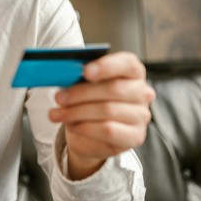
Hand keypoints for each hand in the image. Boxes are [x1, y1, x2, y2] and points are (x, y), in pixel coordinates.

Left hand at [48, 51, 155, 179]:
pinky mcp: (135, 137)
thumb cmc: (87, 102)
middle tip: (59, 98)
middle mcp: (141, 93)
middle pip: (113, 88)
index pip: (128, 63)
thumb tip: (63, 72)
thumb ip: (78, 76)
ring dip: (77, 112)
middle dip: (81, 93)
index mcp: (132, 72)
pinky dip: (85, 127)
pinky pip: (108, 130)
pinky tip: (72, 126)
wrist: (88, 134)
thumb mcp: (81, 85)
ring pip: (108, 110)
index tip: (85, 71)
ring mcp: (141, 116)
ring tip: (58, 114)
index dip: (106, 66)